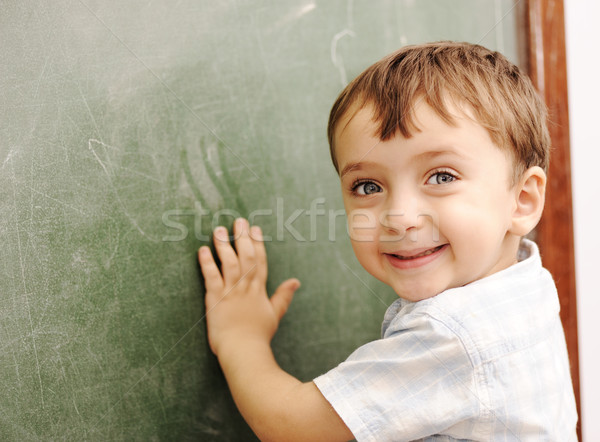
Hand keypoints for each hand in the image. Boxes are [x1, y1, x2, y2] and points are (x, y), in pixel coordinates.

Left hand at [198, 218, 299, 356]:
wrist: (244, 351)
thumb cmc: (258, 336)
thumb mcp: (275, 314)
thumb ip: (283, 296)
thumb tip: (296, 281)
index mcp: (259, 290)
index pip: (260, 261)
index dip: (257, 243)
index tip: (255, 228)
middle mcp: (246, 288)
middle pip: (246, 257)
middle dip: (242, 238)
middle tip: (238, 221)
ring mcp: (231, 292)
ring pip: (229, 263)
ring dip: (224, 245)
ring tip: (218, 230)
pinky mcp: (215, 299)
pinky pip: (211, 276)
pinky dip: (207, 263)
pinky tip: (203, 250)